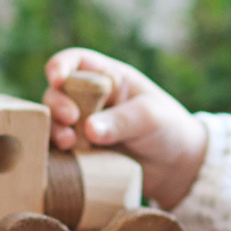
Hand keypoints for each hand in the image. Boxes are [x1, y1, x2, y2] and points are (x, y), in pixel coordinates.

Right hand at [41, 49, 210, 207]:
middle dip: (57, 104)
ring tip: (69, 143)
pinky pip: (59, 150)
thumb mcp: (151, 118)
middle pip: (57, 93)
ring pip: (54, 123)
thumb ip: (122, 121)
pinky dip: (56, 153)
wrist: (176, 168)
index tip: (56, 79)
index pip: (76, 62)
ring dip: (54, 130)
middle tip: (70, 120)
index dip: (61, 65)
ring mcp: (83, 127)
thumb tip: (89, 130)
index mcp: (108, 77)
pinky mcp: (81, 153)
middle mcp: (90, 99)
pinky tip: (64, 159)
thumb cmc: (169, 129)